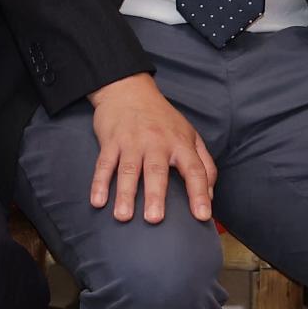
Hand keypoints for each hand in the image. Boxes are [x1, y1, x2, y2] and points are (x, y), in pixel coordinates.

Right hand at [84, 74, 214, 226]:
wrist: (129, 89)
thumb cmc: (163, 118)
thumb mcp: (190, 135)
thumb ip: (204, 165)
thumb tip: (210, 196)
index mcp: (180, 143)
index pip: (194, 170)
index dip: (199, 193)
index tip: (202, 216)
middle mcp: (156, 142)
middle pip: (156, 171)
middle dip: (155, 195)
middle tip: (154, 219)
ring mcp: (131, 142)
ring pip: (128, 170)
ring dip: (125, 194)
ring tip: (123, 216)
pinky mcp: (110, 141)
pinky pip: (104, 164)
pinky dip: (99, 183)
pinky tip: (97, 201)